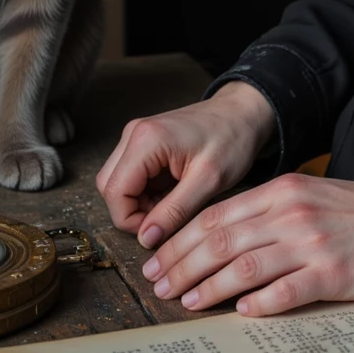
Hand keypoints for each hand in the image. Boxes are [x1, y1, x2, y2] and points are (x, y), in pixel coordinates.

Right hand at [95, 82, 276, 249]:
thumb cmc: (232, 140)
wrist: (243, 113)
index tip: (158, 230)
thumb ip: (174, 211)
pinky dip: (145, 192)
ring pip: (118, 182)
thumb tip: (146, 238)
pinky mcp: (144, 142)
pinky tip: (172, 192)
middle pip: (110, 187)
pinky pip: (131, 175)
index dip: (131, 220)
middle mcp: (133, 134)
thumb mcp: (208, 181)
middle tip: (166, 218)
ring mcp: (137, 136)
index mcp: (146, 140)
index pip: (115, 192)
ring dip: (139, 203)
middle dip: (133, 212)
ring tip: (173, 204)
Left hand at [139, 171, 353, 315]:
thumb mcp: (305, 195)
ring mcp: (310, 243)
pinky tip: (240, 313)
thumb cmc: (353, 211)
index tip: (159, 259)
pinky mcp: (331, 273)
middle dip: (183, 264)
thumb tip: (219, 239)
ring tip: (187, 302)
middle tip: (158, 285)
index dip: (181, 239)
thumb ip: (266, 212)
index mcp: (281, 191)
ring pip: (245, 266)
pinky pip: (286, 290)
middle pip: (221, 240)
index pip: (217, 215)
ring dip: (210, 287)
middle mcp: (290, 214)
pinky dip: (259, 303)